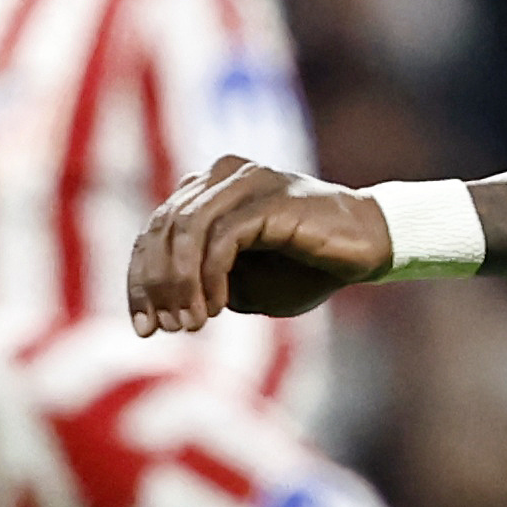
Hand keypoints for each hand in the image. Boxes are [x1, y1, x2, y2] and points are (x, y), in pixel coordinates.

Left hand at [132, 159, 390, 331]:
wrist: (367, 249)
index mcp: (206, 189)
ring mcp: (244, 181)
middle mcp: (219, 176)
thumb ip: (203, 282)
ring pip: (185, 230)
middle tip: (164, 329)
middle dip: (155, 286)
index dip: (140, 281)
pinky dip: (211, 275)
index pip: (154, 232)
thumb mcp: (243, 284)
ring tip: (190, 324)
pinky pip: (222, 237)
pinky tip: (218, 308)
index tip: (143, 328)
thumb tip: (165, 301)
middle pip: (161, 228)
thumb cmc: (306, 268)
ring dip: (180, 283)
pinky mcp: (268, 198)